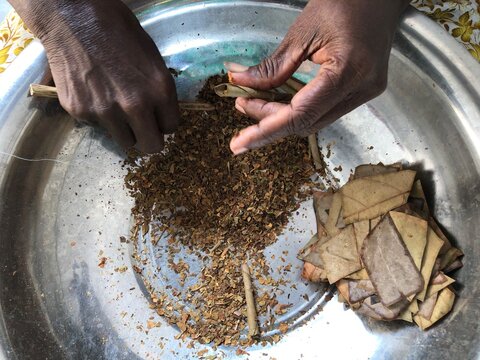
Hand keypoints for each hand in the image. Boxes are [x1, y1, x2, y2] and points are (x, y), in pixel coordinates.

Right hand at [10, 0, 178, 152]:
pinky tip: (93, 92)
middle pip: (151, 147)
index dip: (164, 122)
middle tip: (141, 126)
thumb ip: (158, 91)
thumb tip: (160, 113)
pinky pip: (97, 126)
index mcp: (159, 90)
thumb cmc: (117, 30)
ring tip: (115, 105)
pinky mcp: (80, 111)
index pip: (171, 128)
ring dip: (123, 129)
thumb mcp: (151, 58)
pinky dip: (98, 115)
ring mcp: (105, 112)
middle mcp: (134, 106)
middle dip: (148, 137)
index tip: (157, 116)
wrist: (73, 16)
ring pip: (124, 141)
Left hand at [227, 0, 409, 154]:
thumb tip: (241, 82)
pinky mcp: (363, 90)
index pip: (301, 114)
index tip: (240, 142)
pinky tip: (278, 102)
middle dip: (270, 122)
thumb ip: (273, 66)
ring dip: (283, 117)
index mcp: (348, 71)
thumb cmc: (345, 1)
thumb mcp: (303, 31)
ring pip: (316, 120)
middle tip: (242, 106)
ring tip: (254, 102)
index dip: (266, 129)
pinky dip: (299, 109)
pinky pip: (326, 109)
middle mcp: (362, 88)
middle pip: (308, 123)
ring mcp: (366, 92)